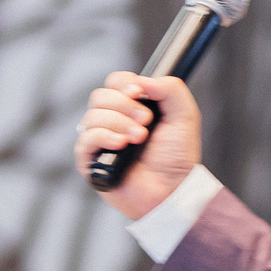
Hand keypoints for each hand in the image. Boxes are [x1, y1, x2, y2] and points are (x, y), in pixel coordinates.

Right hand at [73, 72, 202, 219]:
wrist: (172, 190)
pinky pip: (86, 139)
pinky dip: (104, 137)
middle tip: (146, 121)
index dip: (124, 83)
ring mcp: (99, 141)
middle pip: (100, 96)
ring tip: (138, 139)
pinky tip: (121, 145)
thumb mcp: (184, 116)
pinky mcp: (89, 160)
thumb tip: (143, 80)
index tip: (140, 92)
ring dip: (119, 123)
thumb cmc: (176, 158)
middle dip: (124, 105)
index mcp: (131, 108)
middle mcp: (111, 121)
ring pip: (92, 115)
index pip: (115, 82)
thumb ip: (170, 89)